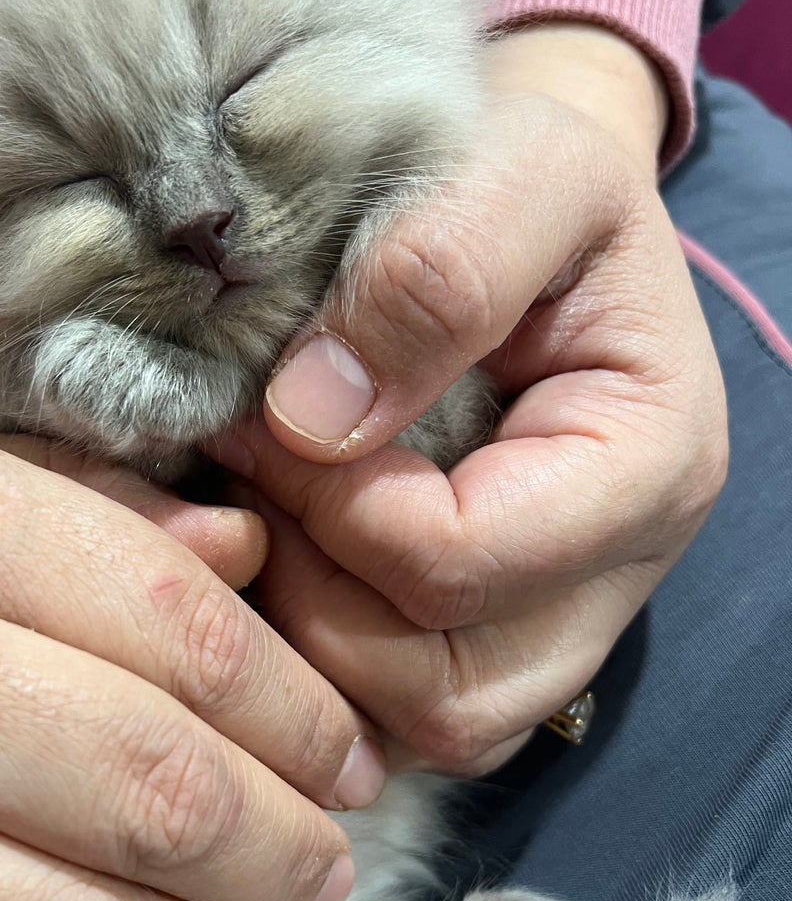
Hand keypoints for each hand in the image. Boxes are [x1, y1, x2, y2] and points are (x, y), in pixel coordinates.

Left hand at [216, 25, 727, 774]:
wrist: (523, 206)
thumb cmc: (528, 171)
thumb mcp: (516, 165)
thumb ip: (436, 277)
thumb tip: (313, 417)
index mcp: (648, 464)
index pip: (466, 563)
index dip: (337, 504)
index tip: (263, 417)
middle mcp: (612, 579)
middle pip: (449, 696)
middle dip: (316, 601)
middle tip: (251, 484)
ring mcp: (549, 629)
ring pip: (417, 735)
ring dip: (306, 649)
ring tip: (260, 524)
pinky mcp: (487, 646)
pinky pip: (393, 724)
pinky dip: (315, 668)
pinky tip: (275, 562)